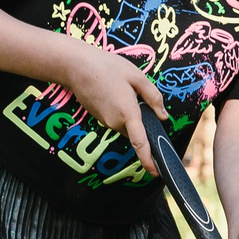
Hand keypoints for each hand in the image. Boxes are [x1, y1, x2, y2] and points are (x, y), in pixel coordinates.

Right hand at [57, 35, 169, 174]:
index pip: (140, 143)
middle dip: (140, 120)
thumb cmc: (108, 67)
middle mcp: (115, 122)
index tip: (155, 172)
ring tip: (121, 88)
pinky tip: (113, 91)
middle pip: (135, 130)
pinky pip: (115, 118)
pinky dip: (119, 109)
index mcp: (128, 113)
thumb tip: (163, 116)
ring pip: (125, 124)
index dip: (148, 160)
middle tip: (136, 95)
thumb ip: (153, 98)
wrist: (76, 66)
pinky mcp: (98, 117)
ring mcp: (105, 121)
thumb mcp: (137, 77)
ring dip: (129, 112)